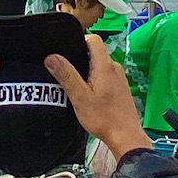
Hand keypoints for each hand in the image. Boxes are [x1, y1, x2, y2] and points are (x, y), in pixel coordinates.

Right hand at [45, 35, 152, 160]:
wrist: (126, 138)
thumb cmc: (103, 118)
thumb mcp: (80, 97)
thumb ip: (66, 75)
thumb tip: (51, 56)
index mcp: (105, 66)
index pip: (93, 39)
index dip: (78, 39)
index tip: (64, 49)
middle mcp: (115, 68)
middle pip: (95, 51)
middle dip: (78, 55)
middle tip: (63, 68)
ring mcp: (119, 78)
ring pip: (99, 63)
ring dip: (85, 68)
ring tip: (72, 81)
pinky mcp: (120, 88)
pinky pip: (104, 74)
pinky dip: (93, 77)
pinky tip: (86, 92)